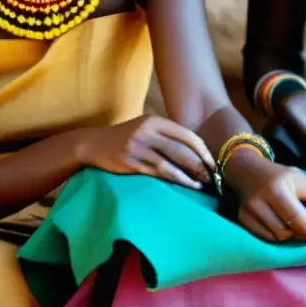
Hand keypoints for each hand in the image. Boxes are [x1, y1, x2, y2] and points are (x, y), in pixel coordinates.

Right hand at [76, 115, 215, 189]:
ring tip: (201, 184)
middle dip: (199, 164)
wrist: (93, 144)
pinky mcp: (130, 162)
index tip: (212, 162)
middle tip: (212, 176)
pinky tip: (183, 185)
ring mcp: (139, 147)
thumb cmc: (124, 137)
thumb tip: (195, 150)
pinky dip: (173, 179)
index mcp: (155, 121)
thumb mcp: (145, 128)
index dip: (202, 149)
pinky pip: (157, 172)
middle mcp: (148, 131)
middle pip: (181, 149)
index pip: (186, 134)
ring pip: (170, 162)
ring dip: (188, 175)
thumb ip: (166, 135)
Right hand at [226, 150, 305, 241]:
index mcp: (277, 189)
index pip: (297, 217)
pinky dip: (279, 235)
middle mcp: (259, 202)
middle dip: (305, 233)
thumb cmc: (280, 176)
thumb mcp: (301, 180)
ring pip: (277, 237)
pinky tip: (286, 226)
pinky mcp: (243, 220)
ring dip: (293, 235)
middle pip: (287, 231)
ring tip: (301, 225)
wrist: (247, 171)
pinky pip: (266, 237)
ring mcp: (248, 213)